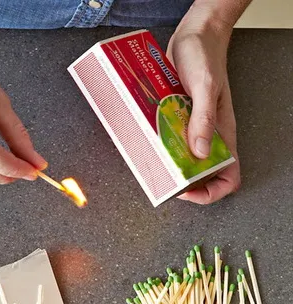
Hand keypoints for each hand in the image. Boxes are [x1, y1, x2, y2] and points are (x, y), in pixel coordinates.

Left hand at [166, 5, 240, 203]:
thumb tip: (200, 152)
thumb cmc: (205, 56)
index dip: (210, 192)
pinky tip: (150, 144)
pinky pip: (172, 140)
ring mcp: (194, 128)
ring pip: (185, 160)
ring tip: (154, 163)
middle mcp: (210, 135)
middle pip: (203, 175)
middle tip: (164, 178)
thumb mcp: (204, 87)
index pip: (228, 177)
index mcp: (224, 133)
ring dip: (170, 166)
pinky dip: (162, 147)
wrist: (195, 35)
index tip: (187, 191)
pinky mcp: (180, 119)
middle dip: (184, 183)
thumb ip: (203, 119)